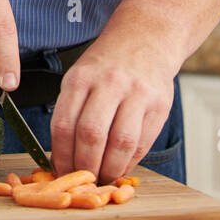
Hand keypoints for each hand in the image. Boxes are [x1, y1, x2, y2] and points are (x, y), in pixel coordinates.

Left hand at [48, 21, 180, 181]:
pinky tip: (120, 167)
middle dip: (85, 167)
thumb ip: (71, 111)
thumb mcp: (81, 75)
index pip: (64, 125)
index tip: (60, 173)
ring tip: (103, 179)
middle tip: (83, 182)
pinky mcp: (159, 105)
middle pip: (91, 136)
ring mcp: (137, 94)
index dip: (61, 156)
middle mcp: (109, 83)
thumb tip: (61, 157)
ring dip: (109, 170)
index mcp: (81, 77)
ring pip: (120, 143)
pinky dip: (129, 163)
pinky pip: (142, 143)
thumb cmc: (107, 63)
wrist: (147, 37)